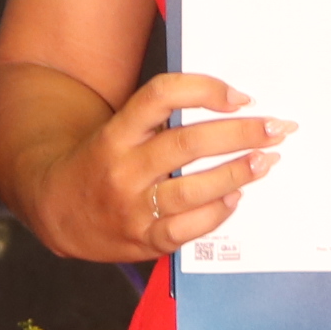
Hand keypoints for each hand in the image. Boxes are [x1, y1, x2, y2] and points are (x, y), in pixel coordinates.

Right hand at [36, 73, 286, 262]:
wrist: (56, 210)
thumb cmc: (101, 164)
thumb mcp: (118, 132)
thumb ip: (160, 123)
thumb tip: (230, 110)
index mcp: (116, 133)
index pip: (160, 96)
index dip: (204, 90)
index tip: (239, 97)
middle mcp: (122, 168)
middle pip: (188, 143)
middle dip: (239, 133)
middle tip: (275, 127)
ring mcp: (132, 207)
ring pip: (193, 188)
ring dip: (237, 172)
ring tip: (266, 160)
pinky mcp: (143, 239)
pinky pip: (188, 228)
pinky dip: (217, 211)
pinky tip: (236, 197)